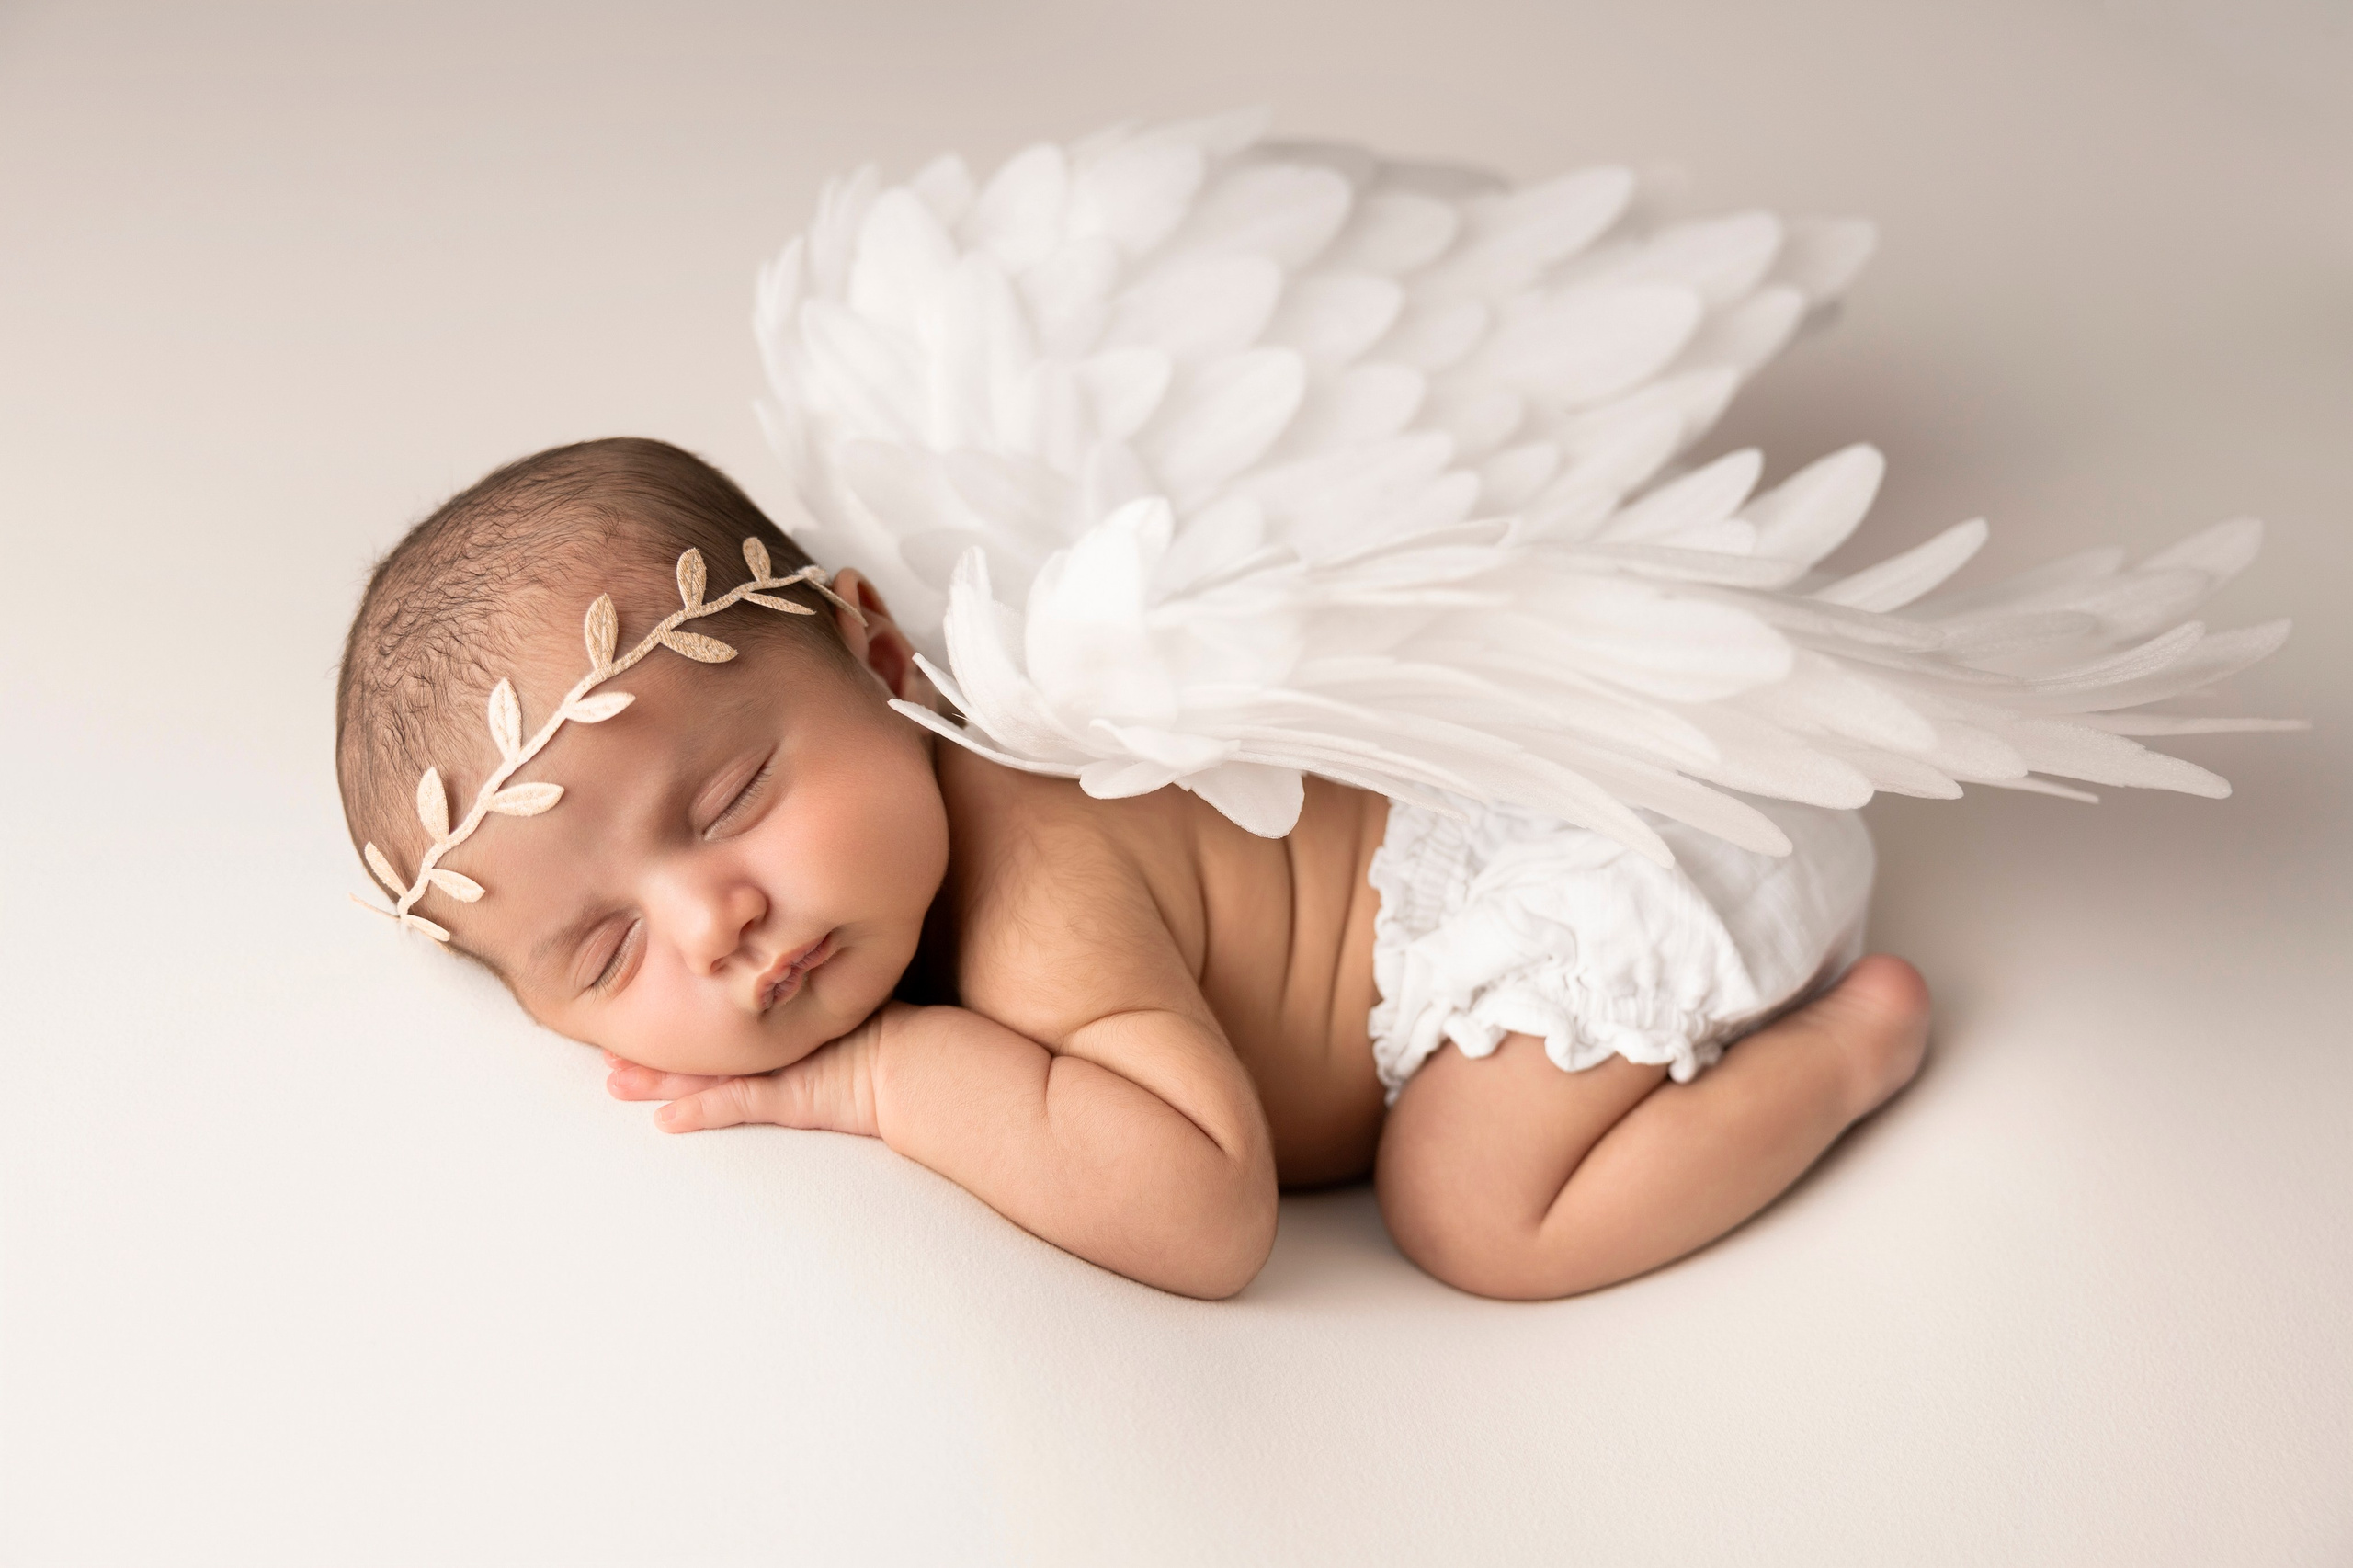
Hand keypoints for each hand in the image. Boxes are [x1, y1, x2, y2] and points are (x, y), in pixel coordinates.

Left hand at [602, 1003, 904, 1136]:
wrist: (921, 1063)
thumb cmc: (893, 1038)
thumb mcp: (844, 1014)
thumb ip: (816, 995)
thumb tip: (796, 967)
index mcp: (780, 1018)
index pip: (717, 1013)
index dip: (677, 1011)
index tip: (640, 1005)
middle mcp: (772, 1039)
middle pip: (698, 1042)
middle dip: (649, 1045)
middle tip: (603, 1047)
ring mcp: (778, 1068)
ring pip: (703, 1072)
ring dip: (656, 1080)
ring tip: (614, 1083)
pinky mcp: (786, 1097)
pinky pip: (733, 1106)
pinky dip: (697, 1113)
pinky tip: (665, 1123)